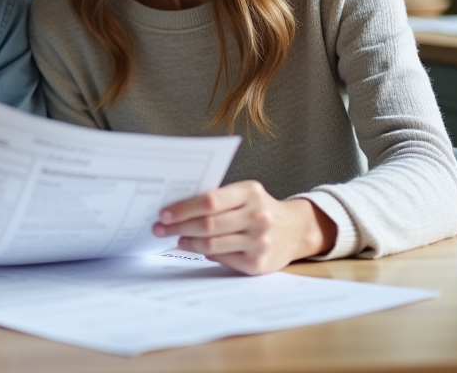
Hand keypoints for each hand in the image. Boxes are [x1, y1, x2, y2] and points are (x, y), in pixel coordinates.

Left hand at [153, 180, 336, 274]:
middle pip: (207, 224)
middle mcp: (257, 217)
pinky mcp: (258, 264)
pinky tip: (195, 247)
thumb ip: (217, 198)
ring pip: (211, 244)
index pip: (209, 201)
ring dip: (187, 242)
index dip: (183, 208)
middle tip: (160, 228)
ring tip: (176, 238)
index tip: (164, 213)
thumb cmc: (260, 208)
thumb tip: (177, 208)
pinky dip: (204, 253)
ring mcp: (259, 242)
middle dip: (178, 227)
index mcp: (250, 193)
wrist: (295, 230)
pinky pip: (221, 258)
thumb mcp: (245, 194)